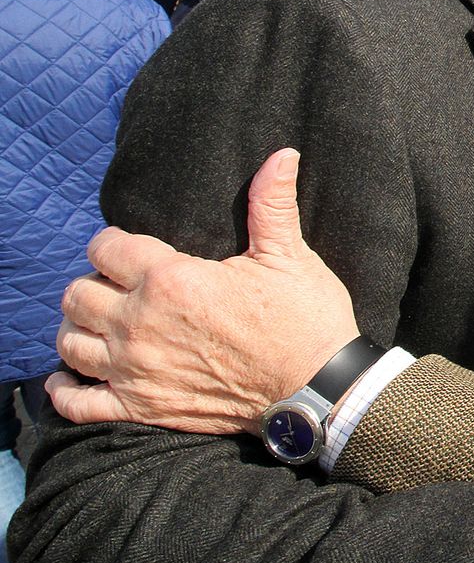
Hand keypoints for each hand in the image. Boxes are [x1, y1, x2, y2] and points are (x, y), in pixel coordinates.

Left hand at [49, 148, 359, 433]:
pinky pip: (79, 403)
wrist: (318, 389)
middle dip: (92, 282)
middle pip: (77, 294)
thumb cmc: (305, 320)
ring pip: (70, 343)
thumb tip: (283, 154)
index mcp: (171, 280)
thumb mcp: (290, 256)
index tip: (126, 246)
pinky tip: (71, 377)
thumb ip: (272, 203)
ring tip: (98, 321)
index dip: (112, 242)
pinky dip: (66, 390)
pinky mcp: (142, 407)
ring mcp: (136, 370)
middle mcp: (141, 324)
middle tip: (115, 284)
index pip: (106, 248)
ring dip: (77, 328)